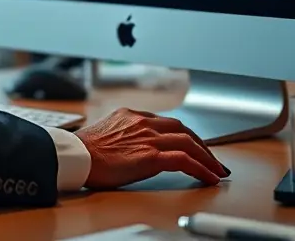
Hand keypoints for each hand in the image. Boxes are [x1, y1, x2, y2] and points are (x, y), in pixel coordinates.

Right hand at [75, 108, 228, 188]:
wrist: (76, 156)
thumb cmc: (85, 150)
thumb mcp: (107, 133)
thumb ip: (125, 134)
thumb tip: (132, 146)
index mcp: (132, 116)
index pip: (167, 123)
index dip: (185, 135)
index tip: (193, 146)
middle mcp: (143, 123)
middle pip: (183, 130)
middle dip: (202, 144)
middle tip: (212, 159)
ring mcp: (148, 138)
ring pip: (188, 142)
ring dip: (207, 157)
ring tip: (217, 170)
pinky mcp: (150, 156)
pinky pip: (184, 160)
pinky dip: (201, 168)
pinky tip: (209, 177)